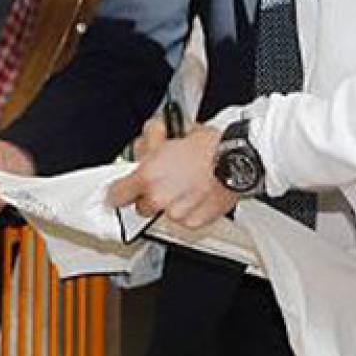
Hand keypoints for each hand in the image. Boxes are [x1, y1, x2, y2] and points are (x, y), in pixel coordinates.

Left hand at [107, 120, 237, 229]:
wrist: (238, 161)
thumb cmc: (210, 146)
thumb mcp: (170, 133)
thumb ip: (148, 144)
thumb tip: (140, 150)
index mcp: (147, 176)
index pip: (116, 195)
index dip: (119, 190)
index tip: (122, 189)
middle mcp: (158, 198)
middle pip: (140, 206)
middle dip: (149, 195)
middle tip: (163, 181)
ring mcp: (176, 213)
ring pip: (164, 213)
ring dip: (170, 203)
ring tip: (186, 185)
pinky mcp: (194, 222)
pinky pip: (184, 219)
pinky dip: (189, 210)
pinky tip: (197, 193)